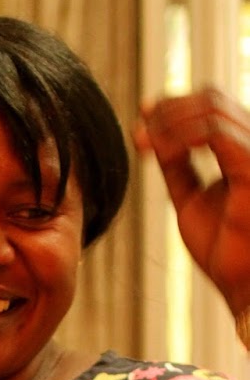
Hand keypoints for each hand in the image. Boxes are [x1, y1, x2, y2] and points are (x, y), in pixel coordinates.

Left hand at [134, 87, 249, 316]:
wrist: (242, 283)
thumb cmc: (224, 247)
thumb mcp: (189, 198)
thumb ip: (176, 166)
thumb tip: (152, 134)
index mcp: (241, 148)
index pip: (209, 104)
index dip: (172, 104)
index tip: (140, 119)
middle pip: (210, 97)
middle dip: (167, 110)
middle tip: (139, 135)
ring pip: (212, 107)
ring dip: (170, 121)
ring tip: (147, 145)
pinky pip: (215, 132)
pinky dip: (182, 136)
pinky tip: (163, 153)